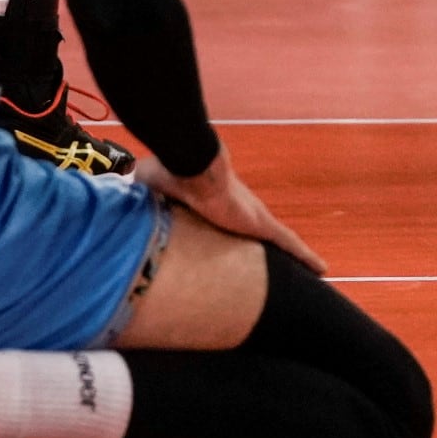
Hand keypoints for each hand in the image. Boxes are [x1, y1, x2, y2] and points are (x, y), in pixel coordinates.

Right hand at [134, 148, 325, 274]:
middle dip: (274, 247)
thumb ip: (139, 195)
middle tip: (285, 266)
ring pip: (282, 242)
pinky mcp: (262, 224)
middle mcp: (242, 210)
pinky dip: (306, 256)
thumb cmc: (171, 172)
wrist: (189, 164)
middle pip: (263, 232)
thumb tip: (113, 195)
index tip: (242, 242)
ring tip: (312, 272)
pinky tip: (323, 270)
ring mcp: (255, 216)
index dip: (238, 230)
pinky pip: (290, 244)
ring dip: (296, 255)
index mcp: (218, 205)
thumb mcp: (150, 187)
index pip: (232, 220)